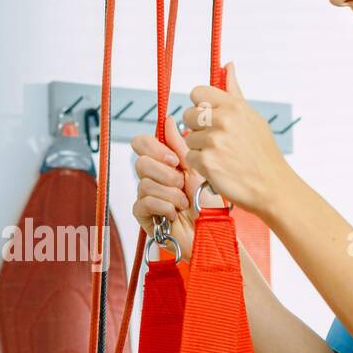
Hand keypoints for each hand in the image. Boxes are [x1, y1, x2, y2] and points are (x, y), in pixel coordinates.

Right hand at [131, 115, 202, 261]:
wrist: (212, 232)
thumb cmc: (208, 204)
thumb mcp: (197, 169)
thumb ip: (180, 145)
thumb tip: (169, 120)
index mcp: (164, 163)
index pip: (141, 144)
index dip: (154, 148)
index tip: (174, 159)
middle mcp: (153, 177)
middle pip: (140, 162)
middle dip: (166, 174)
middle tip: (181, 183)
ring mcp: (146, 196)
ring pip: (144, 183)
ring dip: (170, 193)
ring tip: (184, 202)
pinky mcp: (143, 215)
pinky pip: (143, 202)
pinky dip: (163, 207)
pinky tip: (174, 213)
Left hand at [181, 62, 287, 217]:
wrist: (271, 186)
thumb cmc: (262, 152)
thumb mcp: (252, 117)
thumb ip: (234, 92)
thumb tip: (227, 65)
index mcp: (234, 106)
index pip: (197, 92)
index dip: (199, 105)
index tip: (207, 117)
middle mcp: (223, 120)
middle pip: (187, 115)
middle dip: (197, 129)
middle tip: (215, 141)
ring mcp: (214, 141)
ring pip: (188, 139)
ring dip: (199, 149)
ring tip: (221, 156)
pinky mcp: (207, 162)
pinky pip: (190, 158)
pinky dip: (201, 166)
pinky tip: (218, 168)